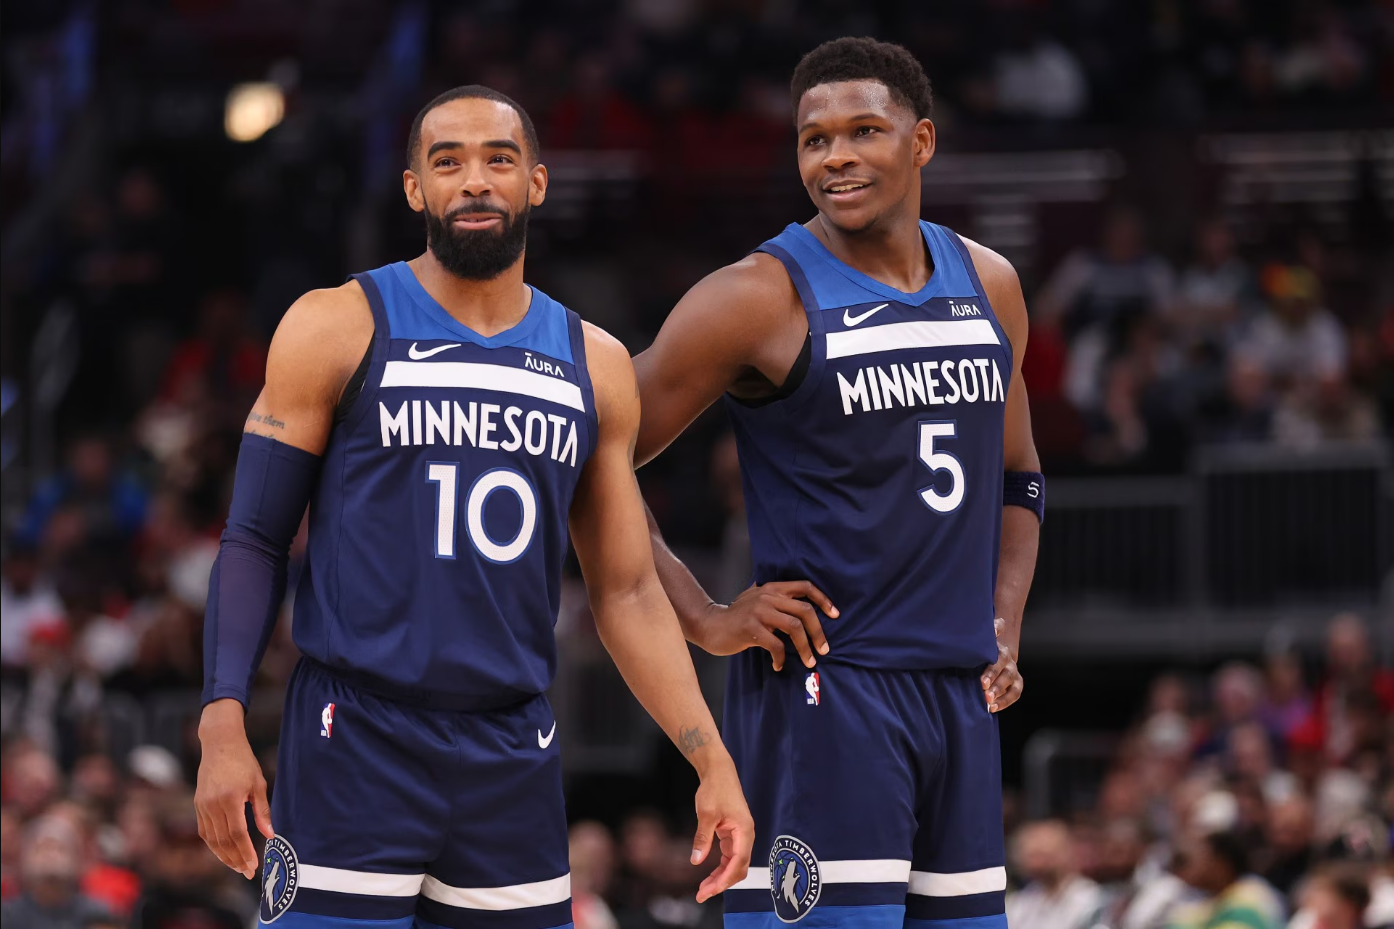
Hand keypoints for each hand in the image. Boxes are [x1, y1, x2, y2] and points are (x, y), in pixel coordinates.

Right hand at [195, 699, 272, 877]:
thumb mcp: (258, 784)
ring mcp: (202, 805)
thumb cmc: (244, 762)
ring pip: (212, 839)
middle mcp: (213, 805)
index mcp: (230, 799)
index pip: (237, 834)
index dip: (245, 852)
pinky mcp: (197, 804)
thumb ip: (262, 811)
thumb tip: (270, 835)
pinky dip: (214, 844)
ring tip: (237, 867)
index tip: (253, 866)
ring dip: (224, 856)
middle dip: (235, 859)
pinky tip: (223, 851)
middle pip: (223, 841)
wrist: (220, 744)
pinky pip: (204, 830)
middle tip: (247, 872)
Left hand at [690, 760, 753, 902]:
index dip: (724, 879)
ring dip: (720, 878)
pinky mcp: (732, 835)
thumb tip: (696, 861)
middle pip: (738, 868)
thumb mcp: (706, 814)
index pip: (738, 862)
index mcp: (744, 831)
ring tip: (703, 889)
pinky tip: (708, 876)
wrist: (719, 772)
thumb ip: (702, 838)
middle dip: (721, 883)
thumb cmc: (715, 789)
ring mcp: (740, 836)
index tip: (709, 891)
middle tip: (701, 894)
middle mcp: (745, 836)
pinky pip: (729, 857)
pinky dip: (720, 868)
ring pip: (734, 865)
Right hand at [696, 581, 837, 671]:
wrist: (709, 625)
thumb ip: (776, 600)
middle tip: (824, 649)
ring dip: (805, 648)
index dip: (823, 600)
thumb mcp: (756, 600)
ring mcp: (759, 611)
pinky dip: (781, 658)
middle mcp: (767, 596)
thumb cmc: (737, 617)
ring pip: (794, 627)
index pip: (805, 587)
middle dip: (818, 632)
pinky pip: (776, 645)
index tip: (835, 615)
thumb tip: (804, 610)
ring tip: (809, 661)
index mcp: (772, 588)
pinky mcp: (750, 628)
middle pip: (804, 610)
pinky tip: (779, 666)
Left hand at [981, 618, 1022, 712]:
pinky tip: (993, 708)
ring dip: (1001, 693)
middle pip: (1005, 671)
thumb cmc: (979, 644)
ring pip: (1012, 683)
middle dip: (995, 683)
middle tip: (984, 692)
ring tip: (989, 703)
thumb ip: (987, 632)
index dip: (992, 671)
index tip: (982, 682)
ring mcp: (1013, 671)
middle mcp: (1008, 659)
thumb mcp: (980, 637)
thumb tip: (997, 626)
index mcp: (998, 648)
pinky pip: (1015, 693)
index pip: (999, 658)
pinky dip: (1006, 701)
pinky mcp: (1016, 682)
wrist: (991, 646)